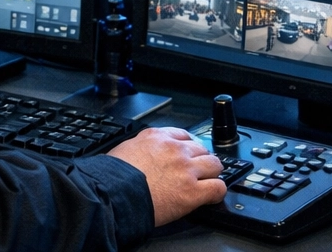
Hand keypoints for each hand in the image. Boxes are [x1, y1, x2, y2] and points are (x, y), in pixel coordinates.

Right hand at [107, 127, 226, 225]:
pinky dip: (217, 192)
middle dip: (200, 160)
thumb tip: (143, 155)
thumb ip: (141, 147)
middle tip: (196, 172)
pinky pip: (218, 188)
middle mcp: (175, 149)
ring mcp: (186, 170)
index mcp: (157, 137)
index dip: (188, 148)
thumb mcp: (126, 149)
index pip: (183, 135)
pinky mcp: (192, 192)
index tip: (188, 155)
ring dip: (212, 174)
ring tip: (207, 183)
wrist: (114, 193)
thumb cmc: (114, 175)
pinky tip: (211, 197)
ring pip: (214, 165)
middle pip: (201, 149)